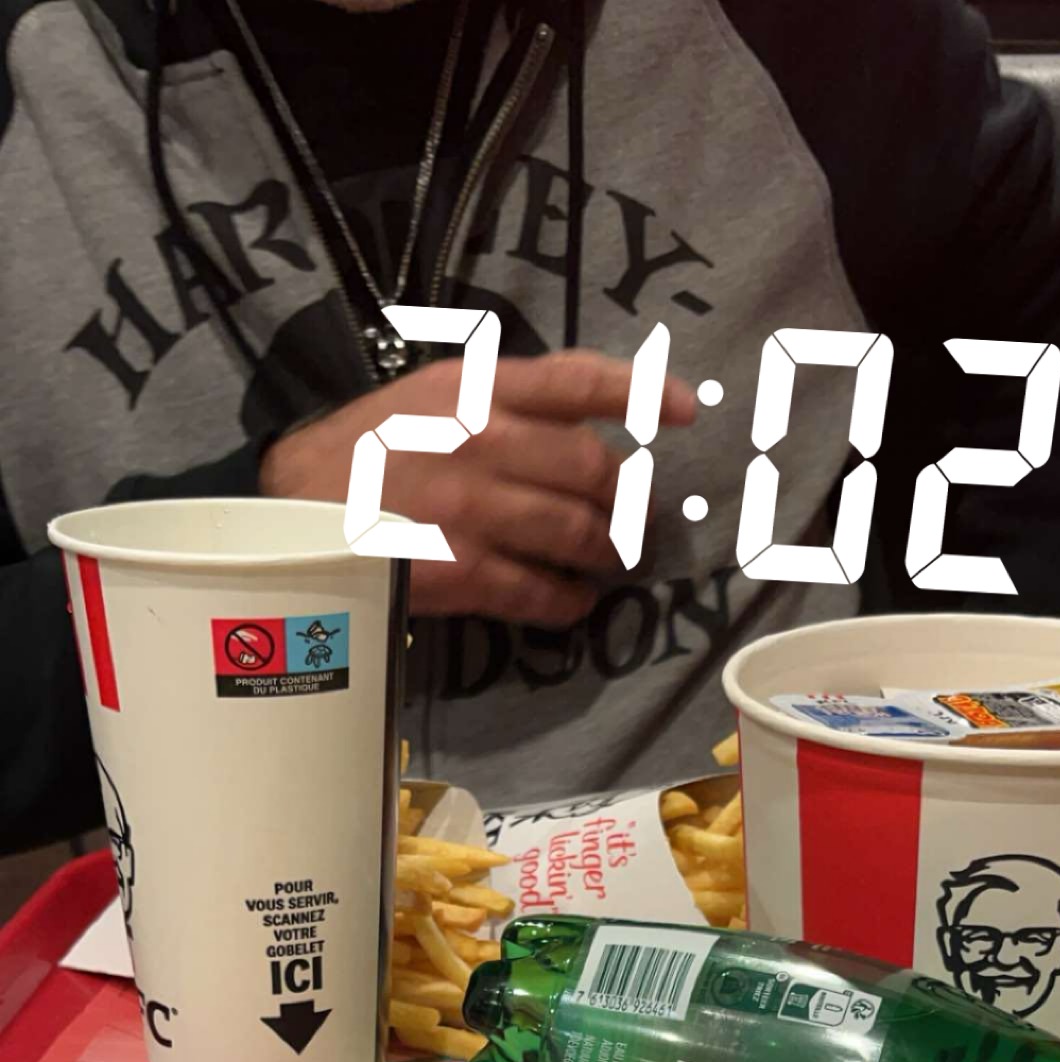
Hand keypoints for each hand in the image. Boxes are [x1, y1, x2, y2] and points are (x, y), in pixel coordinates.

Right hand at [261, 348, 696, 626]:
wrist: (291, 509)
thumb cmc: (359, 452)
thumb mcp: (425, 397)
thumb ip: (497, 399)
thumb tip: (576, 416)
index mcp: (473, 389)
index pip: (577, 381)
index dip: (642, 394)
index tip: (689, 410)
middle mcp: (481, 441)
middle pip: (594, 470)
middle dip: (627, 500)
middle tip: (634, 518)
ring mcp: (473, 510)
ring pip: (578, 534)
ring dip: (607, 553)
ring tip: (610, 560)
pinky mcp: (461, 570)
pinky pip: (541, 591)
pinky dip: (571, 601)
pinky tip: (577, 602)